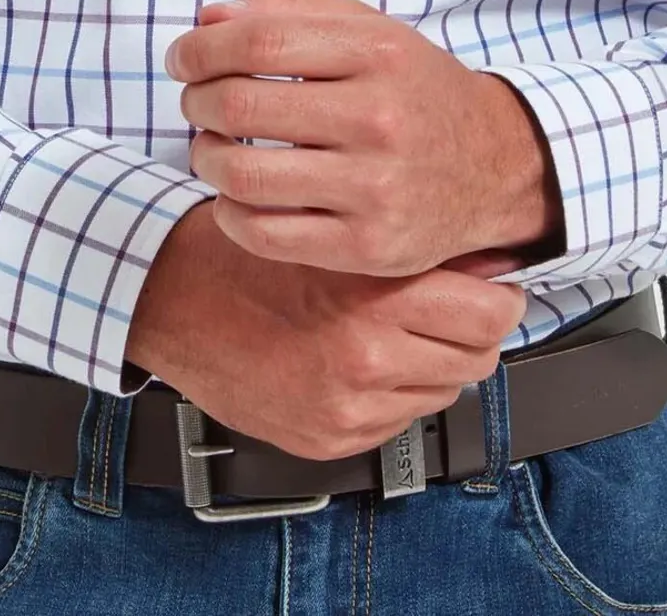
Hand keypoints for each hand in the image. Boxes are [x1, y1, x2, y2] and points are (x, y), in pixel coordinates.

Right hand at [125, 198, 529, 462]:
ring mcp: (347, 408)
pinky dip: (394, 390)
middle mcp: (365, 358)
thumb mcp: (326, 227)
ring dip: (433, 361)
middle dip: (472, 330)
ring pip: (442, 390)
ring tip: (398, 328)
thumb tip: (480, 260)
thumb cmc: (240, 251)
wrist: (168, 298)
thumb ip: (402, 246)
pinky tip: (363, 358)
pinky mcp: (328, 440)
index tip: (490, 283)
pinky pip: (399, 419)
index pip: (490, 312)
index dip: (497, 294)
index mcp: (369, 297)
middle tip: (452, 305)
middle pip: (476, 357)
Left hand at [164, 0, 565, 277]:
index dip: (200, 48)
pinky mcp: (369, 248)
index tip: (182, 58)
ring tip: (211, 147)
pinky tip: (236, 194)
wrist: (492, 165)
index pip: (257, 42)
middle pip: (240, 105)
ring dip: (204, 156)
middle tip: (195, 101)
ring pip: (243, 173)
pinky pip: (264, 234)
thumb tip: (208, 19)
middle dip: (195, 100)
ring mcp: (375, 189)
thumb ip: (286, 11)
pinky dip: (229, 212)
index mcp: (377, 53)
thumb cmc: (411, 89)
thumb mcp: (366, 29)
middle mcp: (379, 119)